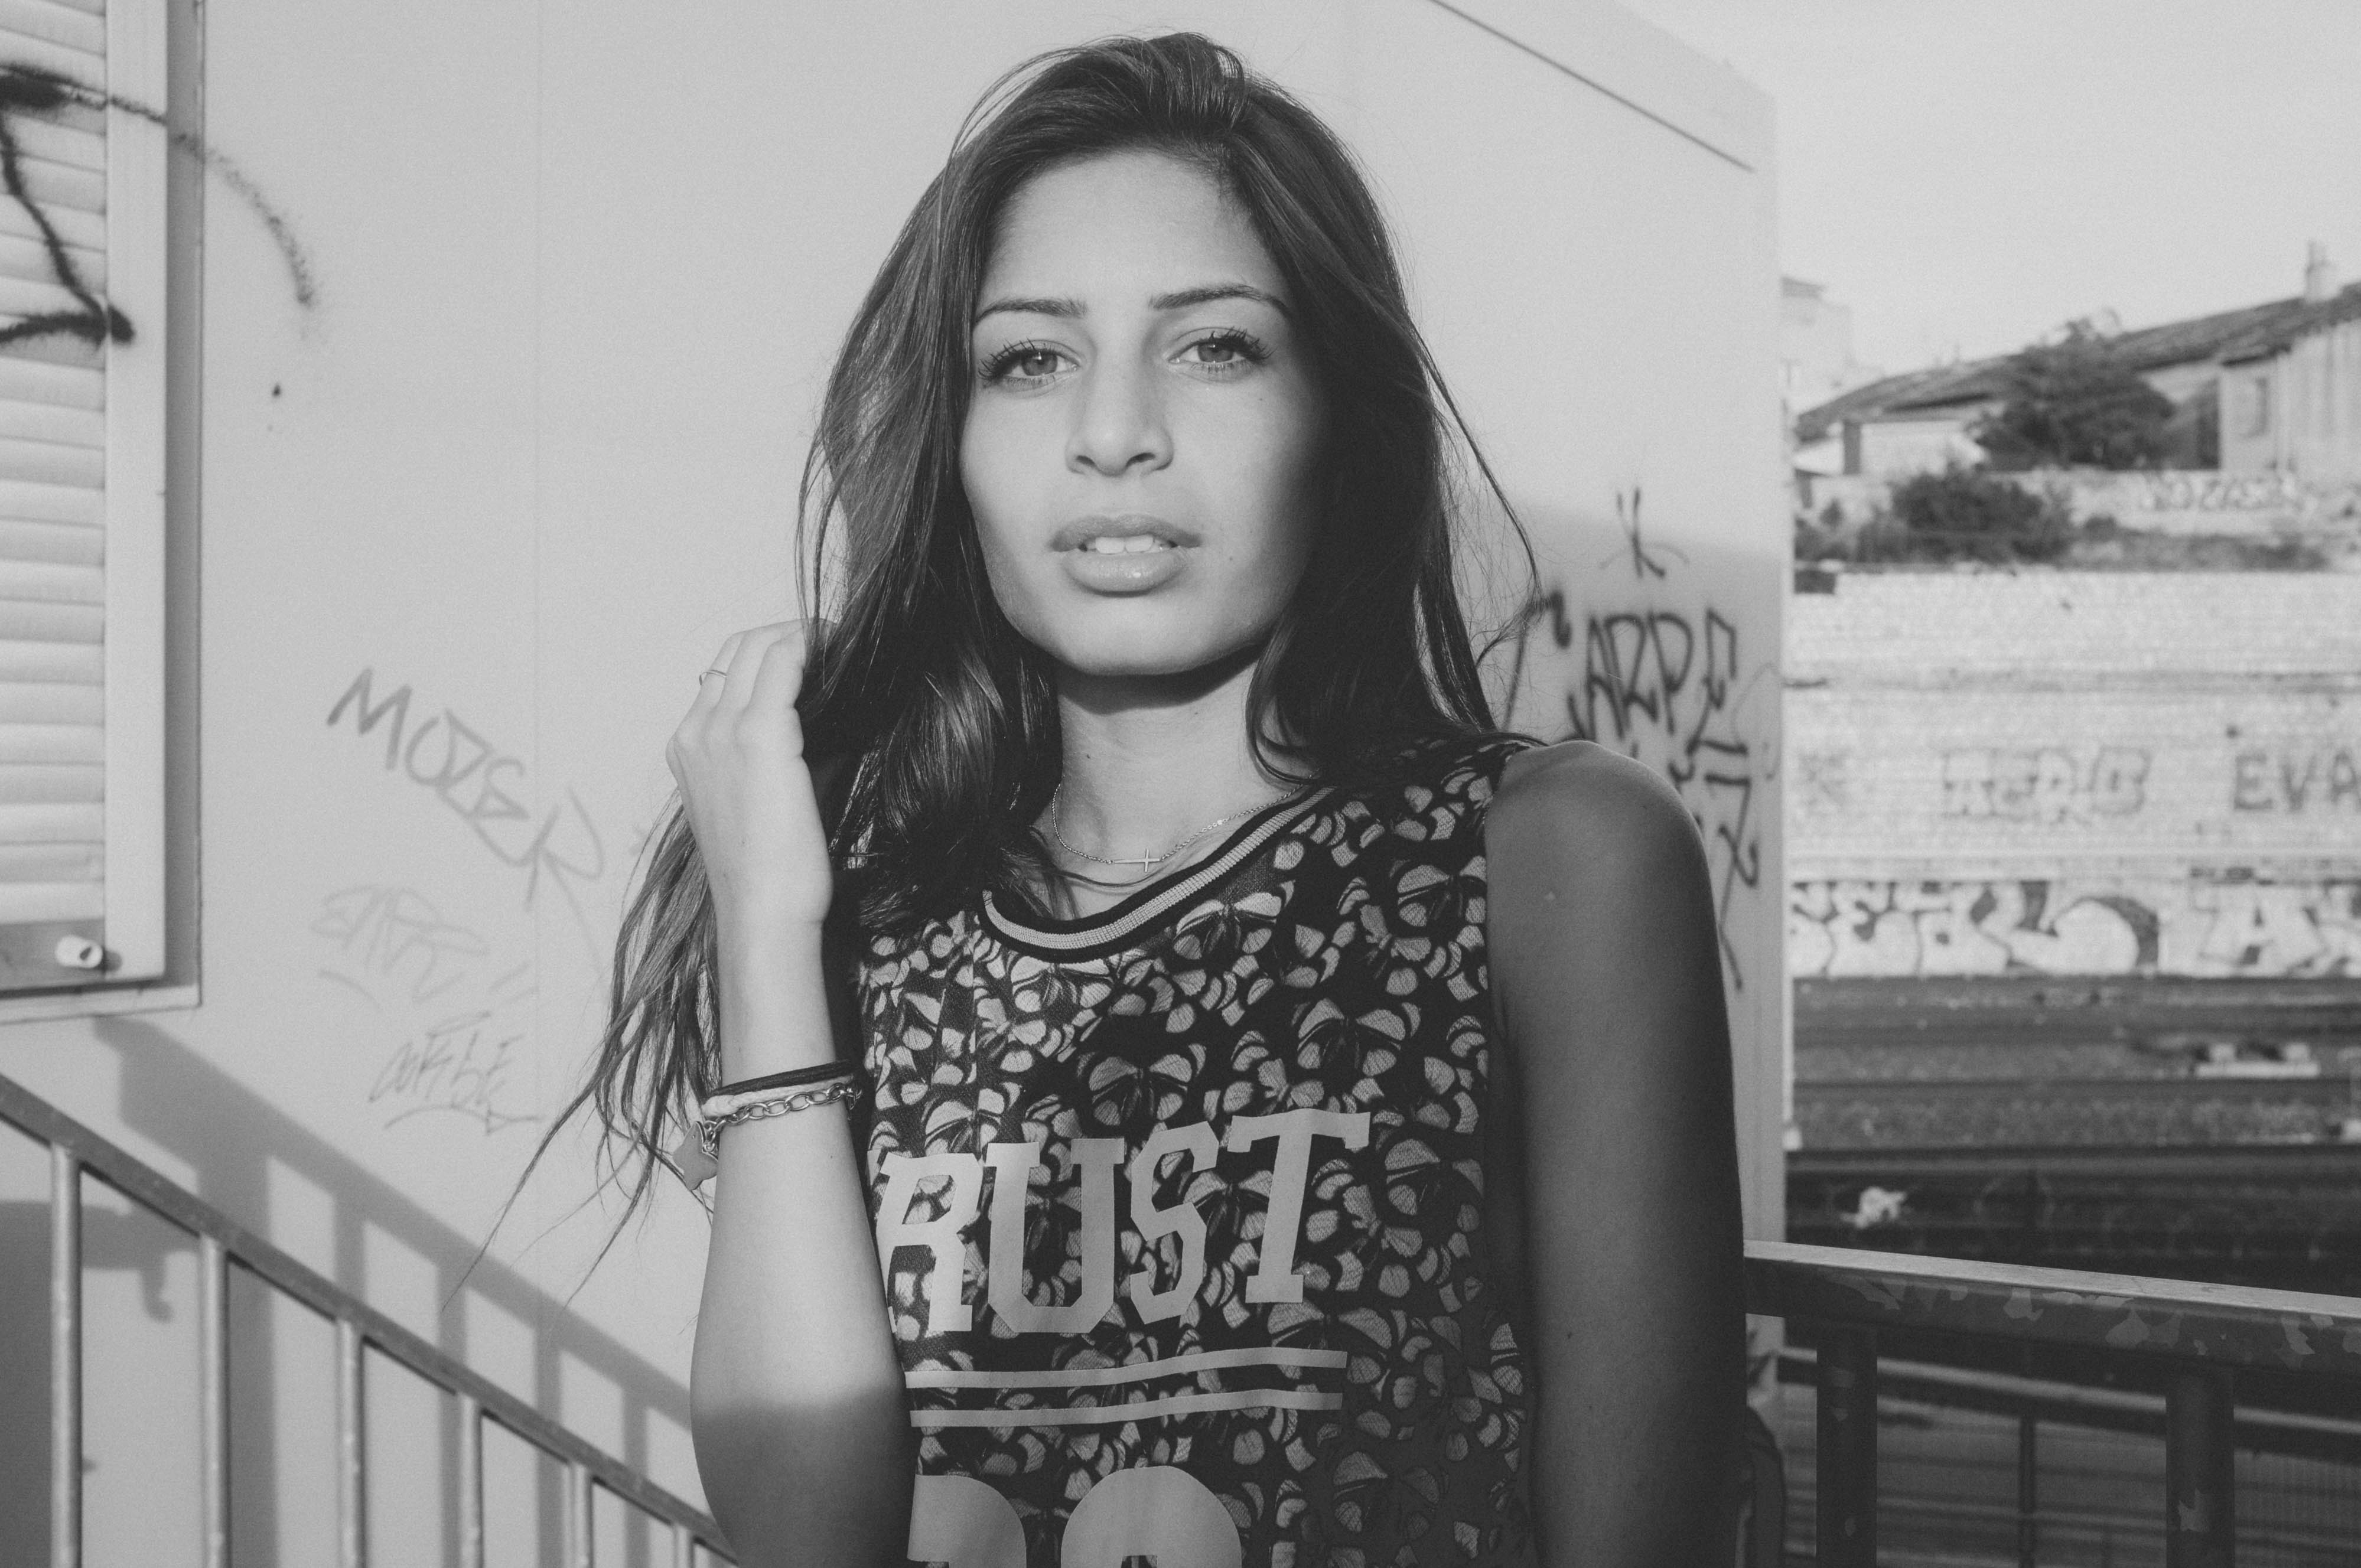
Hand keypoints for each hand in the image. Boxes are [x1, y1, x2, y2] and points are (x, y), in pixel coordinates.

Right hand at [669, 622, 833, 932]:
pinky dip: (813, 646)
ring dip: (802, 634)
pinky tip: (841, 651)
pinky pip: (785, 662)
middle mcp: (695, 731)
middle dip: (785, 633)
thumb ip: (783, 752)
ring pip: (759, 645)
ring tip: (840, 642)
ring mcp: (721, 729)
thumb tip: (835, 713)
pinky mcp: (759, 735)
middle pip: (737, 648)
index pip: (722, 672)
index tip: (811, 654)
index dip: (768, 653)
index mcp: (687, 748)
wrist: (762, 913)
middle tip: (831, 640)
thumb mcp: (763, 797)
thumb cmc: (771, 870)